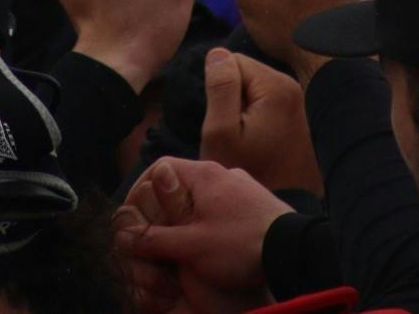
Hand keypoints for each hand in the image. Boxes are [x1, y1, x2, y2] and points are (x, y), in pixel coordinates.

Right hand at [114, 158, 287, 312]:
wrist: (294, 252)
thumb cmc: (242, 245)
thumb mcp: (191, 246)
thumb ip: (155, 238)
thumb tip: (124, 234)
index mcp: (203, 174)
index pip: (159, 167)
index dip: (140, 189)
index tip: (133, 213)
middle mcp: (223, 173)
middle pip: (180, 184)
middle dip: (163, 210)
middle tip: (156, 234)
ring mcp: (243, 186)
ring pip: (202, 197)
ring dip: (188, 218)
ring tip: (183, 243)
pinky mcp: (257, 203)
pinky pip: (224, 207)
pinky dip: (211, 222)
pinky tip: (213, 244)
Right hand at [200, 48, 323, 194]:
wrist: (282, 215)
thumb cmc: (249, 175)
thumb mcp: (221, 132)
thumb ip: (219, 87)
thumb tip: (217, 52)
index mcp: (277, 86)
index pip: (232, 61)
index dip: (217, 89)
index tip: (227, 121)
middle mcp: (297, 89)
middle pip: (247, 74)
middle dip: (233, 98)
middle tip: (238, 135)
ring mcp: (304, 104)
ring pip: (257, 92)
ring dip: (247, 111)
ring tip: (250, 143)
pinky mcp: (304, 119)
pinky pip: (272, 107)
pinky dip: (262, 122)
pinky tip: (264, 146)